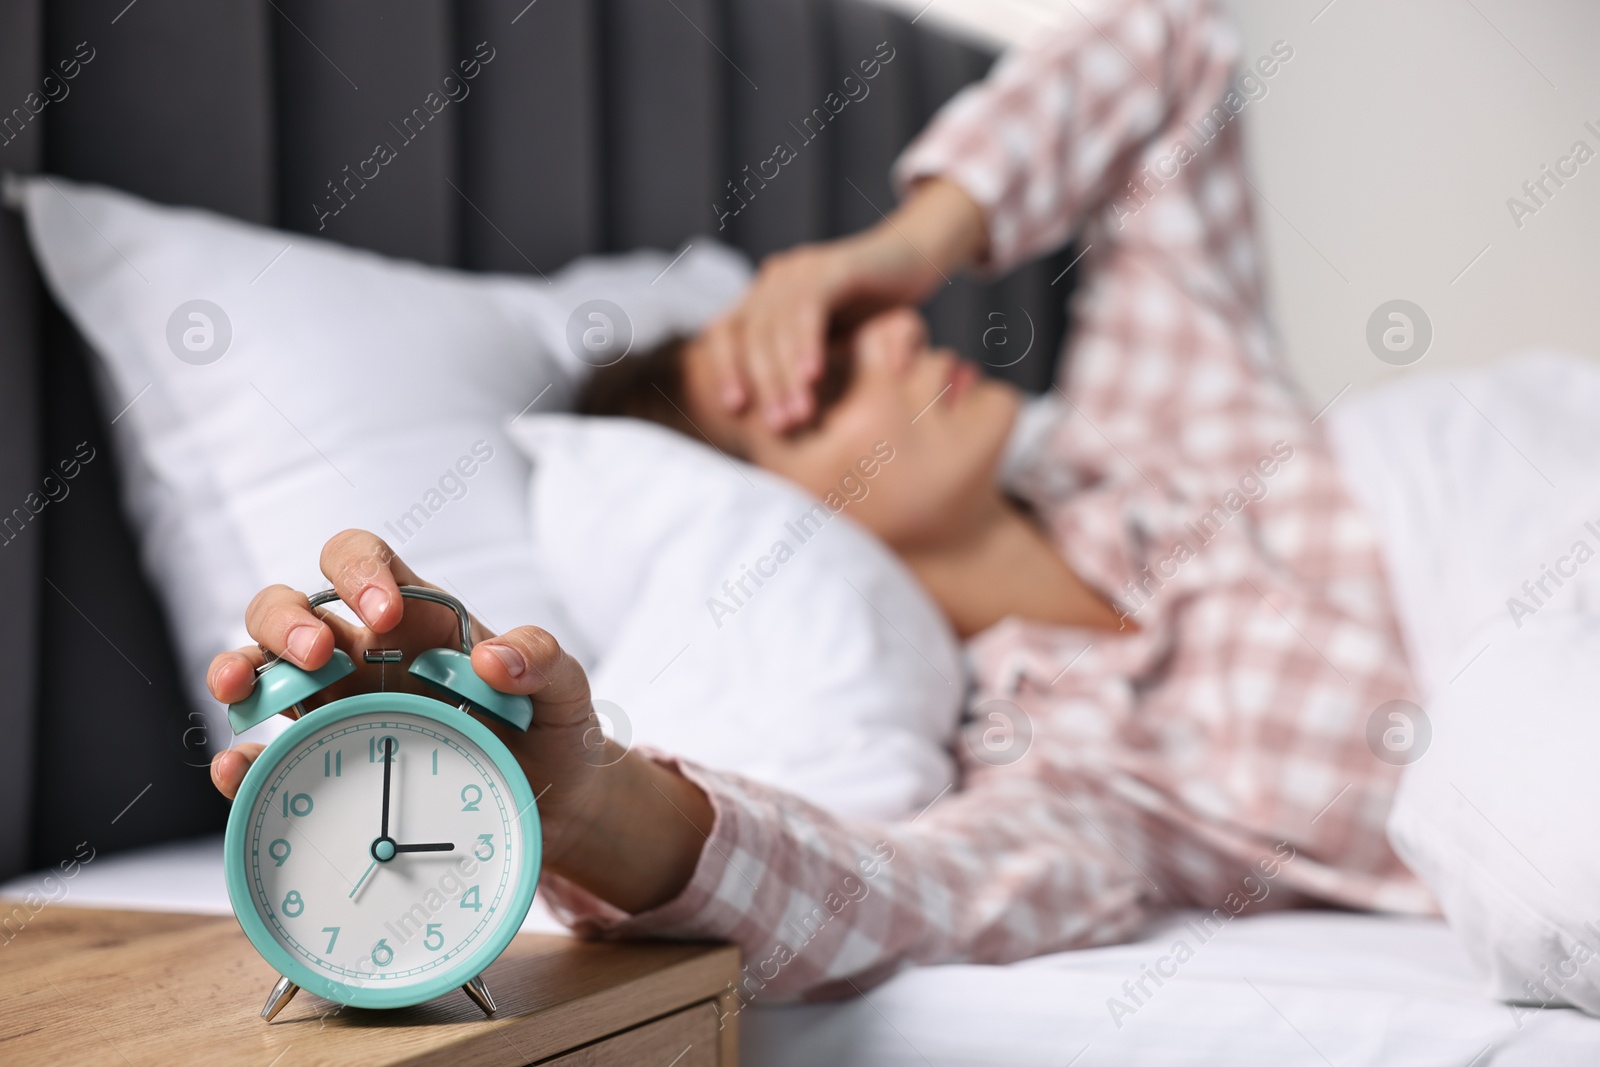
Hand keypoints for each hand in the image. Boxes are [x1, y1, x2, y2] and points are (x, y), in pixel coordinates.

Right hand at [207, 529, 712, 912]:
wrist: (555, 805)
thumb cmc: (552, 728)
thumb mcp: (565, 687)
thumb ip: (542, 657)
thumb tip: (491, 658)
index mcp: (413, 617)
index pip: (359, 559)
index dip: (358, 572)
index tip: (383, 614)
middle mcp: (361, 655)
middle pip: (287, 608)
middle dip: (286, 621)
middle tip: (317, 655)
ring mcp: (336, 710)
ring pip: (261, 672)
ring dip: (240, 670)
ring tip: (244, 692)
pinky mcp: (326, 767)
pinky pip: (267, 756)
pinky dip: (242, 758)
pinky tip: (238, 769)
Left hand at [703, 177, 987, 430]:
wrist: (916, 263)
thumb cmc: (873, 313)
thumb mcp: (830, 347)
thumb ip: (803, 374)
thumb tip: (779, 423)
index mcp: (764, 296)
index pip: (725, 332)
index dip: (725, 369)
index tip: (735, 411)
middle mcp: (775, 279)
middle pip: (751, 335)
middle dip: (763, 385)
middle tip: (780, 426)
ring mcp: (802, 268)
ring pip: (777, 325)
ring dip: (786, 374)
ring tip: (799, 414)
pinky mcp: (832, 266)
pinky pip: (810, 307)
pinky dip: (807, 343)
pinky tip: (814, 376)